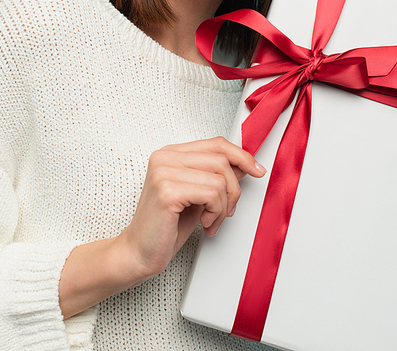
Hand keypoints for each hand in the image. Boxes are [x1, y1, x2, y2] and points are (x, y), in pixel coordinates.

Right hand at [59, 136, 264, 319]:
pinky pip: (212, 194)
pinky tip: (205, 223)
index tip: (257, 170)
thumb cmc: (166, 226)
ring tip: (212, 220)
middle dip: (233, 189)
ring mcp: (163, 172)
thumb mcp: (198, 195)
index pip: (215, 143)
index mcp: (170, 153)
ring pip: (219, 178)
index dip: (241, 155)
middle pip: (221, 159)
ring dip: (224, 206)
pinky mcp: (167, 191)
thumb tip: (244, 165)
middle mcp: (164, 157)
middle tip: (228, 211)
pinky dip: (216, 212)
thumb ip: (215, 176)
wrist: (139, 253)